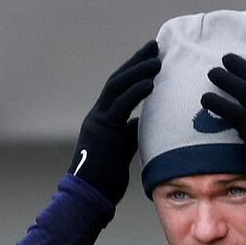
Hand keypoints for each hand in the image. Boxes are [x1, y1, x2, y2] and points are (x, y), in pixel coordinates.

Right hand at [69, 40, 160, 203]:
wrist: (88, 198)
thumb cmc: (104, 180)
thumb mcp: (122, 152)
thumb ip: (129, 135)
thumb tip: (141, 123)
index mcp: (102, 120)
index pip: (119, 88)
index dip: (135, 71)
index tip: (151, 59)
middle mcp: (98, 116)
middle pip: (118, 79)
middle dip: (137, 61)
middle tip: (155, 46)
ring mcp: (98, 121)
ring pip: (117, 86)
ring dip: (138, 70)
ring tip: (157, 59)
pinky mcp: (102, 130)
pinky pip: (120, 104)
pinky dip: (135, 90)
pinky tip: (150, 81)